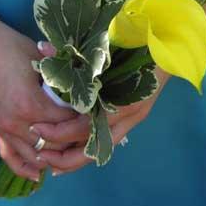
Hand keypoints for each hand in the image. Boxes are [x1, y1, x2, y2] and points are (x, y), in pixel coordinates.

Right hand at [0, 15, 78, 180]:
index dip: (84, 117)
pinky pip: (11, 156)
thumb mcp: (40, 60)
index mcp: (30, 104)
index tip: (98, 112)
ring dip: (54, 154)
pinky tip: (38, 174)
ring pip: (35, 154)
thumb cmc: (10, 48)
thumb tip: (84, 87)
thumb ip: (61, 78)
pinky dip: (25, 166)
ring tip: (74, 148)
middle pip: (53, 143)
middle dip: (73, 139)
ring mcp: (5, 128)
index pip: (66, 121)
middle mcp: (16, 123)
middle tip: (92, 131)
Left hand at [30, 42, 170, 175]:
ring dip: (77, 159)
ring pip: (103, 149)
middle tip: (39, 154)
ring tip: (54, 163)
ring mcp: (135, 117)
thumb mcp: (106, 47)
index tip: (36, 128)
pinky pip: (111, 139)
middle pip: (93, 148)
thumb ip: (75, 52)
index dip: (58, 131)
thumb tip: (42, 48)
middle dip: (64, 157)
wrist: (169, 45)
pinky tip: (77, 149)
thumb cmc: (137, 42)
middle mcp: (128, 114)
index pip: (83, 126)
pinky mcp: (136, 115)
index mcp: (120, 99)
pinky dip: (92, 147)